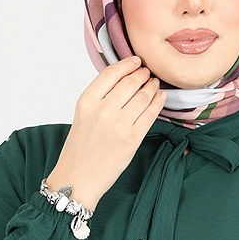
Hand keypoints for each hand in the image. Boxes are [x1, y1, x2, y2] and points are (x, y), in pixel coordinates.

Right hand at [45, 56, 166, 209]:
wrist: (78, 178)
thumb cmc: (79, 149)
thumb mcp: (82, 116)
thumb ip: (100, 98)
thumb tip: (124, 81)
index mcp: (87, 101)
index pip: (112, 73)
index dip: (127, 64)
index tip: (136, 61)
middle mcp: (103, 110)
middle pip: (130, 82)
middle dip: (142, 75)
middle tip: (148, 73)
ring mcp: (119, 125)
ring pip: (143, 96)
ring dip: (152, 87)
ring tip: (154, 84)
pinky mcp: (132, 139)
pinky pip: (150, 114)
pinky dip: (158, 102)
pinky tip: (160, 97)